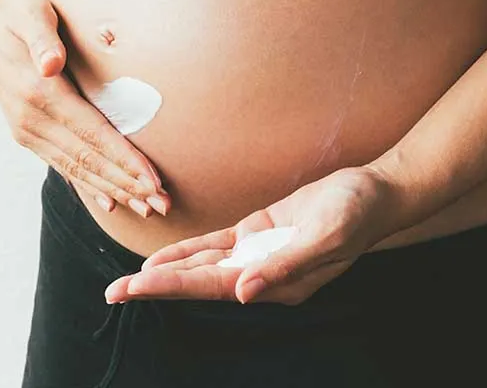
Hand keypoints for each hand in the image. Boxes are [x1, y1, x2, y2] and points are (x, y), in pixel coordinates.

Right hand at [0, 0, 169, 216]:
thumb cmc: (16, 11)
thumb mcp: (30, 12)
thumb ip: (43, 38)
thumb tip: (51, 63)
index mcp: (37, 93)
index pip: (92, 135)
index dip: (124, 160)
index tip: (153, 180)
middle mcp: (30, 120)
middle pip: (88, 160)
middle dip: (127, 185)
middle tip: (162, 205)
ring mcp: (27, 131)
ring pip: (77, 169)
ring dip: (113, 191)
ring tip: (147, 209)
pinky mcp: (28, 133)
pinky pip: (63, 165)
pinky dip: (88, 185)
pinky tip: (109, 203)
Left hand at [104, 166, 399, 304]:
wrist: (374, 193)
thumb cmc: (355, 215)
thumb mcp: (325, 238)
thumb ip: (284, 265)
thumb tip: (241, 292)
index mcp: (276, 284)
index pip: (212, 287)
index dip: (171, 287)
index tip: (136, 288)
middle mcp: (260, 275)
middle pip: (197, 282)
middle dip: (155, 286)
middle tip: (113, 292)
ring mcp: (258, 255)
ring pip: (202, 266)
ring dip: (166, 272)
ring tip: (129, 280)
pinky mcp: (258, 234)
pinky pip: (216, 246)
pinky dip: (189, 251)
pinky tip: (164, 258)